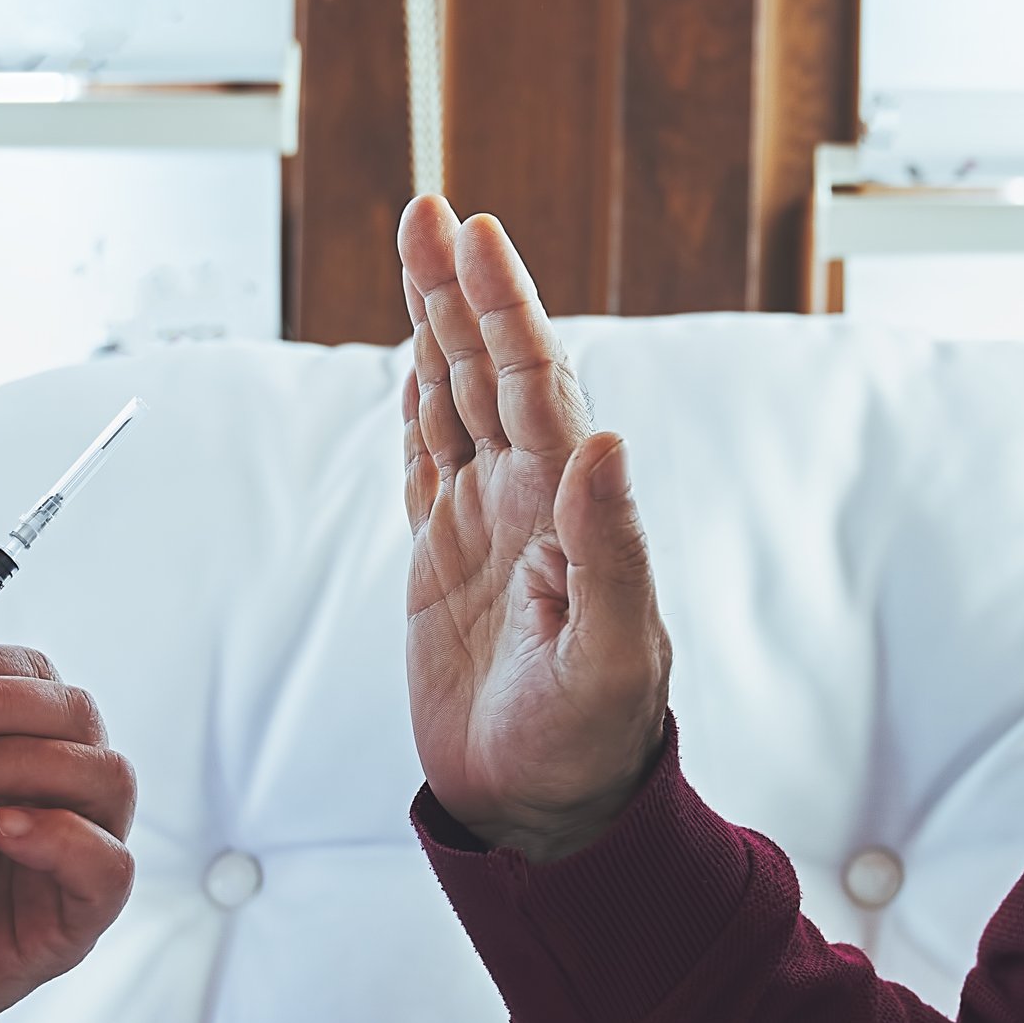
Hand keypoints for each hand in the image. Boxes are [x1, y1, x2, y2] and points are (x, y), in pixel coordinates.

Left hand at [0, 623, 138, 1022]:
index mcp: (28, 742)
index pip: (34, 674)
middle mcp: (69, 786)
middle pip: (77, 711)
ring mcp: (87, 846)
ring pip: (106, 775)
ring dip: (27, 758)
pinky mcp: (85, 914)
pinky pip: (109, 864)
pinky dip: (62, 837)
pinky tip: (3, 828)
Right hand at [398, 196, 671, 860]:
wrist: (545, 812)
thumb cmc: (591, 744)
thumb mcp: (612, 655)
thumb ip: (610, 548)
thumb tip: (603, 441)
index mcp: (568, 510)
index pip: (536, 384)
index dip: (505, 307)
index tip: (479, 234)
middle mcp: (529, 500)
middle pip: (490, 369)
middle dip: (460, 288)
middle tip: (434, 210)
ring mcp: (486, 524)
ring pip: (454, 399)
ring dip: (436, 324)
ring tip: (419, 247)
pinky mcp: (445, 560)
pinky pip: (425, 460)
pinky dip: (416, 403)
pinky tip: (411, 359)